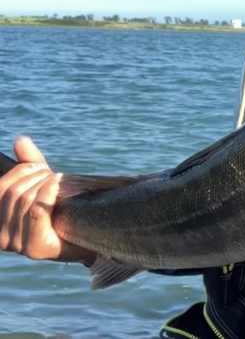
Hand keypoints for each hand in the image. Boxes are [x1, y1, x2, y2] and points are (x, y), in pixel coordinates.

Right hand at [0, 137, 95, 264]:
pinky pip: (37, 213)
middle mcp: (2, 237)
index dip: (21, 171)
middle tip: (56, 177)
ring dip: (46, 185)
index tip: (42, 169)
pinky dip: (47, 194)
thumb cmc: (64, 211)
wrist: (90, 237)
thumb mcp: (44, 185)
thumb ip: (30, 164)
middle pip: (15, 193)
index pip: (1, 187)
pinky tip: (57, 186)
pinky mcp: (36, 249)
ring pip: (26, 200)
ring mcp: (17, 246)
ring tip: (60, 183)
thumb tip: (20, 140)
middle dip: (37, 178)